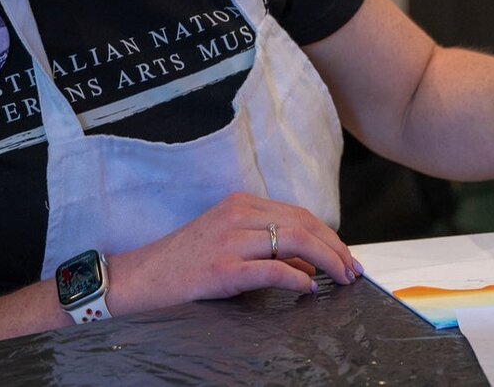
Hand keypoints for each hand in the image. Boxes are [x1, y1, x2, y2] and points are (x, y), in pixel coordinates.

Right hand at [107, 193, 361, 315]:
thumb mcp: (230, 245)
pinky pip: (272, 269)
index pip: (299, 214)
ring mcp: (230, 240)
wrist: (140, 278)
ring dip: (326, 260)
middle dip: (335, 248)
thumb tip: (310, 264)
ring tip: (341, 279)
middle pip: (303, 224)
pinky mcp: (223, 268)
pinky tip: (308, 289)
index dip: (329, 235)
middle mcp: (238, 215)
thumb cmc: (184, 263)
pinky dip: (297, 278)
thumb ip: (269, 250)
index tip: (347, 256)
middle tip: (353, 271)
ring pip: (294, 240)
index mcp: (241, 204)